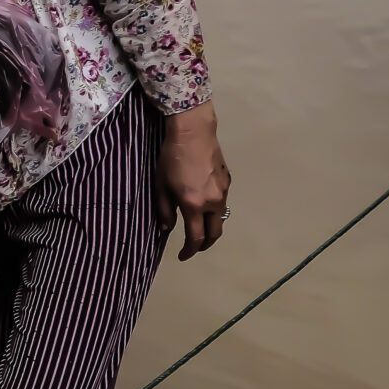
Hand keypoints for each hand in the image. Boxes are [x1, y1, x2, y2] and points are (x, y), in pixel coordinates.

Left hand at [156, 102, 230, 258]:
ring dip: (211, 227)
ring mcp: (224, 191)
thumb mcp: (160, 186)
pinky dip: (214, 211)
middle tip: (195, 247)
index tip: (182, 256)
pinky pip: (222, 203)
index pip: (196, 237)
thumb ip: (164, 210)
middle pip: (215, 233)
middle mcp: (213, 202)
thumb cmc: (171, 158)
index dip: (189, 250)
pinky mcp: (228, 181)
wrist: (193, 132)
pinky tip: (204, 205)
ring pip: (220, 218)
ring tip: (199, 228)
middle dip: (205, 245)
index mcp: (194, 205)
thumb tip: (167, 229)